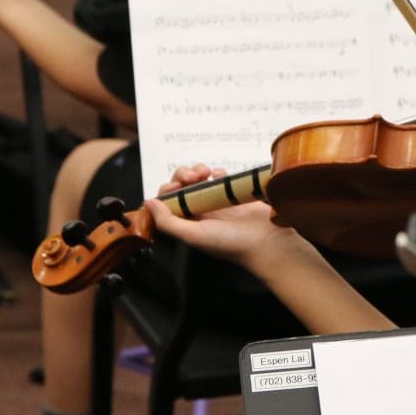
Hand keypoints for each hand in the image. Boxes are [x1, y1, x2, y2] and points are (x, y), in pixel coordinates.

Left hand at [145, 165, 308, 269]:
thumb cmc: (232, 245)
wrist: (266, 242)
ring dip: (198, 170)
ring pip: (199, 179)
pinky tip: (220, 176)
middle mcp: (200, 212)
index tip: (178, 185)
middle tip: (194, 176)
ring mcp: (216, 202)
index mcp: (188, 223)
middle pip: (181, 185)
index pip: (168, 200)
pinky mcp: (232, 194)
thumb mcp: (194, 236)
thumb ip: (169, 222)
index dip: (169, 188)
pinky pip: (219, 177)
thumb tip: (149, 203)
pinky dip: (217, 172)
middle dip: (183, 175)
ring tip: (206, 172)